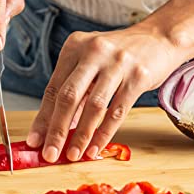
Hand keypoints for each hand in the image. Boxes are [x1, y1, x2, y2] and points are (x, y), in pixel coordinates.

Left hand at [27, 25, 186, 161]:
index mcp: (74, 47)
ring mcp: (117, 63)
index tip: (34, 141)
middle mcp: (93, 52)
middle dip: (57, 130)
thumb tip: (55, 128)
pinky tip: (96, 149)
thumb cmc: (118, 55)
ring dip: (81, 136)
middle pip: (69, 97)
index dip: (42, 118)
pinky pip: (117, 111)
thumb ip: (75, 92)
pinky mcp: (138, 76)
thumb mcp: (91, 65)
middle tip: (49, 153)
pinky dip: (104, 134)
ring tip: (73, 155)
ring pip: (94, 106)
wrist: (159, 38)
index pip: (53, 88)